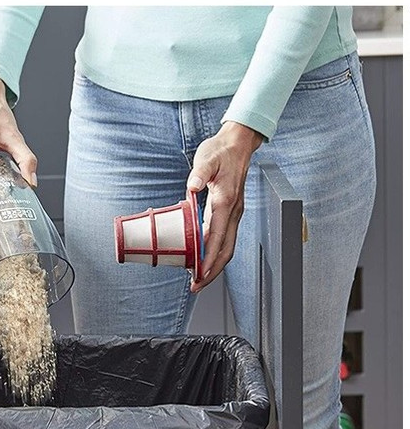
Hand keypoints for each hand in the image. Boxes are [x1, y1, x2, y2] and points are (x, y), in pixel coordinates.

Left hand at [187, 121, 262, 292]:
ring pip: (228, 246)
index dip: (208, 258)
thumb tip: (191, 186)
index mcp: (225, 201)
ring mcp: (234, 212)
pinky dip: (216, 253)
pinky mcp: (231, 211)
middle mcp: (233, 211)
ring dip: (215, 266)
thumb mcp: (206, 159)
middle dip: (212, 271)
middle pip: (226, 249)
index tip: (199, 273)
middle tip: (197, 285)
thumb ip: (199, 173)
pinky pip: (225, 237)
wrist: (238, 143)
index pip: (217, 237)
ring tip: (200, 279)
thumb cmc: (220, 151)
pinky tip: (204, 259)